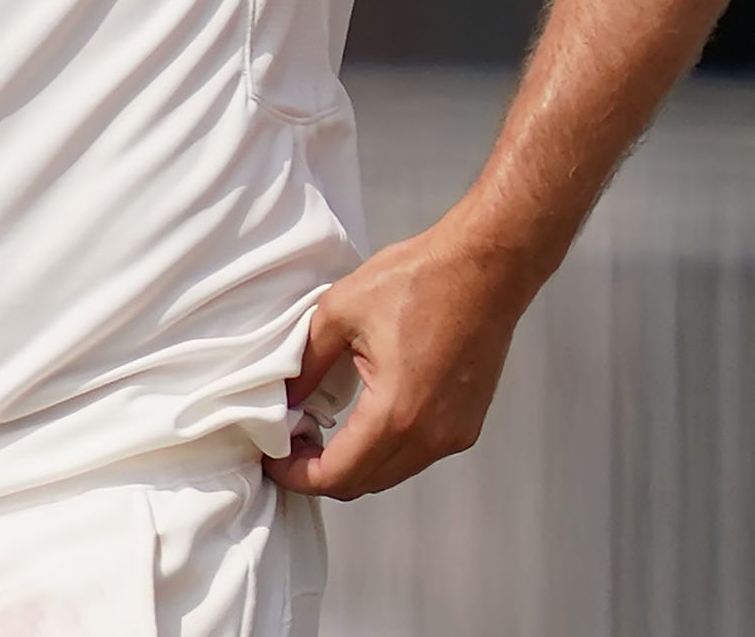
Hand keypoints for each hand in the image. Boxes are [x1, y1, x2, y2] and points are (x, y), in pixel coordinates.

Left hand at [263, 221, 534, 499]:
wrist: (483, 269)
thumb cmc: (416, 281)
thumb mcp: (338, 314)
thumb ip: (306, 365)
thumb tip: (284, 400)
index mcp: (395, 414)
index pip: (337, 475)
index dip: (296, 476)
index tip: (272, 459)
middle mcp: (430, 436)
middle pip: (363, 484)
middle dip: (319, 474)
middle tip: (288, 443)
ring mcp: (454, 434)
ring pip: (390, 473)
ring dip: (352, 465)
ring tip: (317, 432)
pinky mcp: (466, 424)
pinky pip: (416, 455)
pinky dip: (382, 451)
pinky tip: (359, 421)